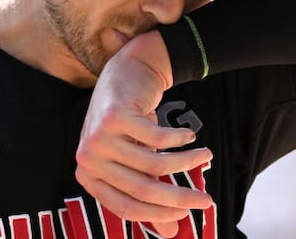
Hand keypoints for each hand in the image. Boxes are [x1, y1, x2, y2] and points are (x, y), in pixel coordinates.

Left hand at [75, 30, 212, 237]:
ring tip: (206, 155)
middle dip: (180, 198)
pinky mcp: (114, 116)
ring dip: (186, 162)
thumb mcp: (136, 160)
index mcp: (89, 176)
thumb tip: (171, 234)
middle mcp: (88, 159)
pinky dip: (179, 139)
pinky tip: (190, 134)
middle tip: (207, 200)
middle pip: (142, 189)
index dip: (161, 215)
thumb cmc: (130, 122)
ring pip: (154, 164)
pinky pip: (157, 138)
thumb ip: (150, 192)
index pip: (126, 208)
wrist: (125, 72)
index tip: (190, 214)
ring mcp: (98, 137)